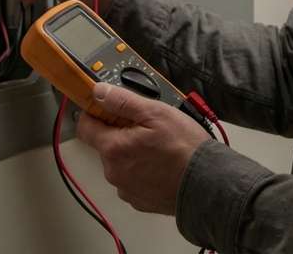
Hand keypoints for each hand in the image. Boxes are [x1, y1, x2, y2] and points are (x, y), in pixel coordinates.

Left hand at [76, 82, 210, 215]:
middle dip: (121, 133)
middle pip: (106, 145)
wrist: (207, 184)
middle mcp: (114, 172)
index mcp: (113, 148)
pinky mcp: (139, 200)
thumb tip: (99, 92)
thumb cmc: (184, 148)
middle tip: (147, 127)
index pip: (85, 127)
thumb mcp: (155, 113)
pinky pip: (133, 180)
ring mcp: (126, 189)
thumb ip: (123, 101)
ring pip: (120, 163)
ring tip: (159, 147)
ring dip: (132, 153)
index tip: (108, 108)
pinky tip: (162, 165)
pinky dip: (143, 171)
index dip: (95, 113)